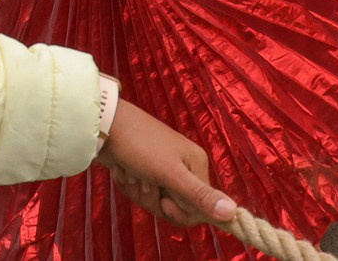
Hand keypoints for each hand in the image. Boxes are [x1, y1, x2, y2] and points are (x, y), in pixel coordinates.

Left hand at [99, 100, 233, 228]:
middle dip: (154, 199)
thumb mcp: (170, 174)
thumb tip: (233, 212)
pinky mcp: (145, 169)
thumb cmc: (139, 146)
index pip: (198, 209)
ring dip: (138, 191)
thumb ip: (199, 195)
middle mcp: (184, 167)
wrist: (103, 126)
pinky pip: (142, 191)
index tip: (165, 203)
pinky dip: (130, 183)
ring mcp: (164, 168)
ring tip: (131, 171)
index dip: (179, 212)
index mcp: (197, 165)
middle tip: (144, 180)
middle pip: (175, 206)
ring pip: (155, 200)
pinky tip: (123, 168)